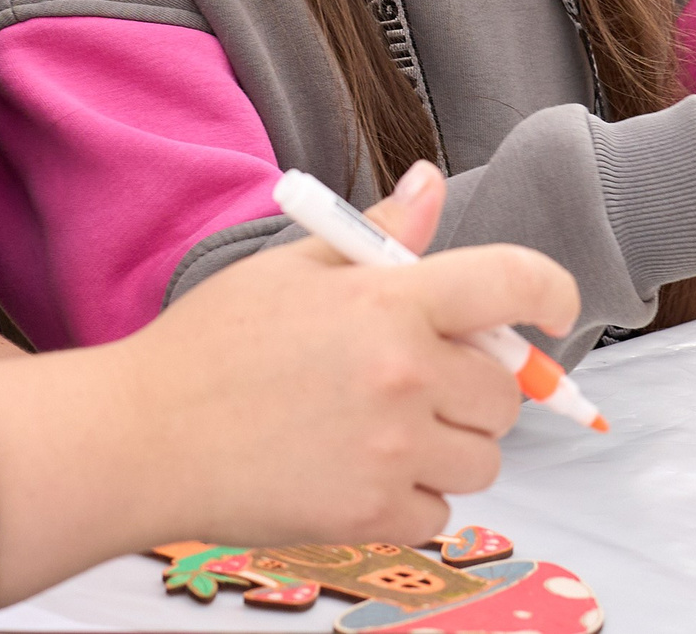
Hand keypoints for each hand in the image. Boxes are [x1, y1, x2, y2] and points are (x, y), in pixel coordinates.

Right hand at [0, 163, 579, 603]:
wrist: (143, 438)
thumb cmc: (207, 349)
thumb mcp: (289, 269)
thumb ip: (375, 234)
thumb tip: (431, 183)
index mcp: (387, 300)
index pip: (513, 282)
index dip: (551, 294)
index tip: (553, 311)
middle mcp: (404, 373)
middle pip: (506, 389)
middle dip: (477, 386)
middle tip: (417, 382)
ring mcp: (393, 449)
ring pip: (483, 458)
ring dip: (450, 447)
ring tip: (379, 431)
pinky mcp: (373, 512)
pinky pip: (441, 512)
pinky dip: (412, 499)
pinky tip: (356, 472)